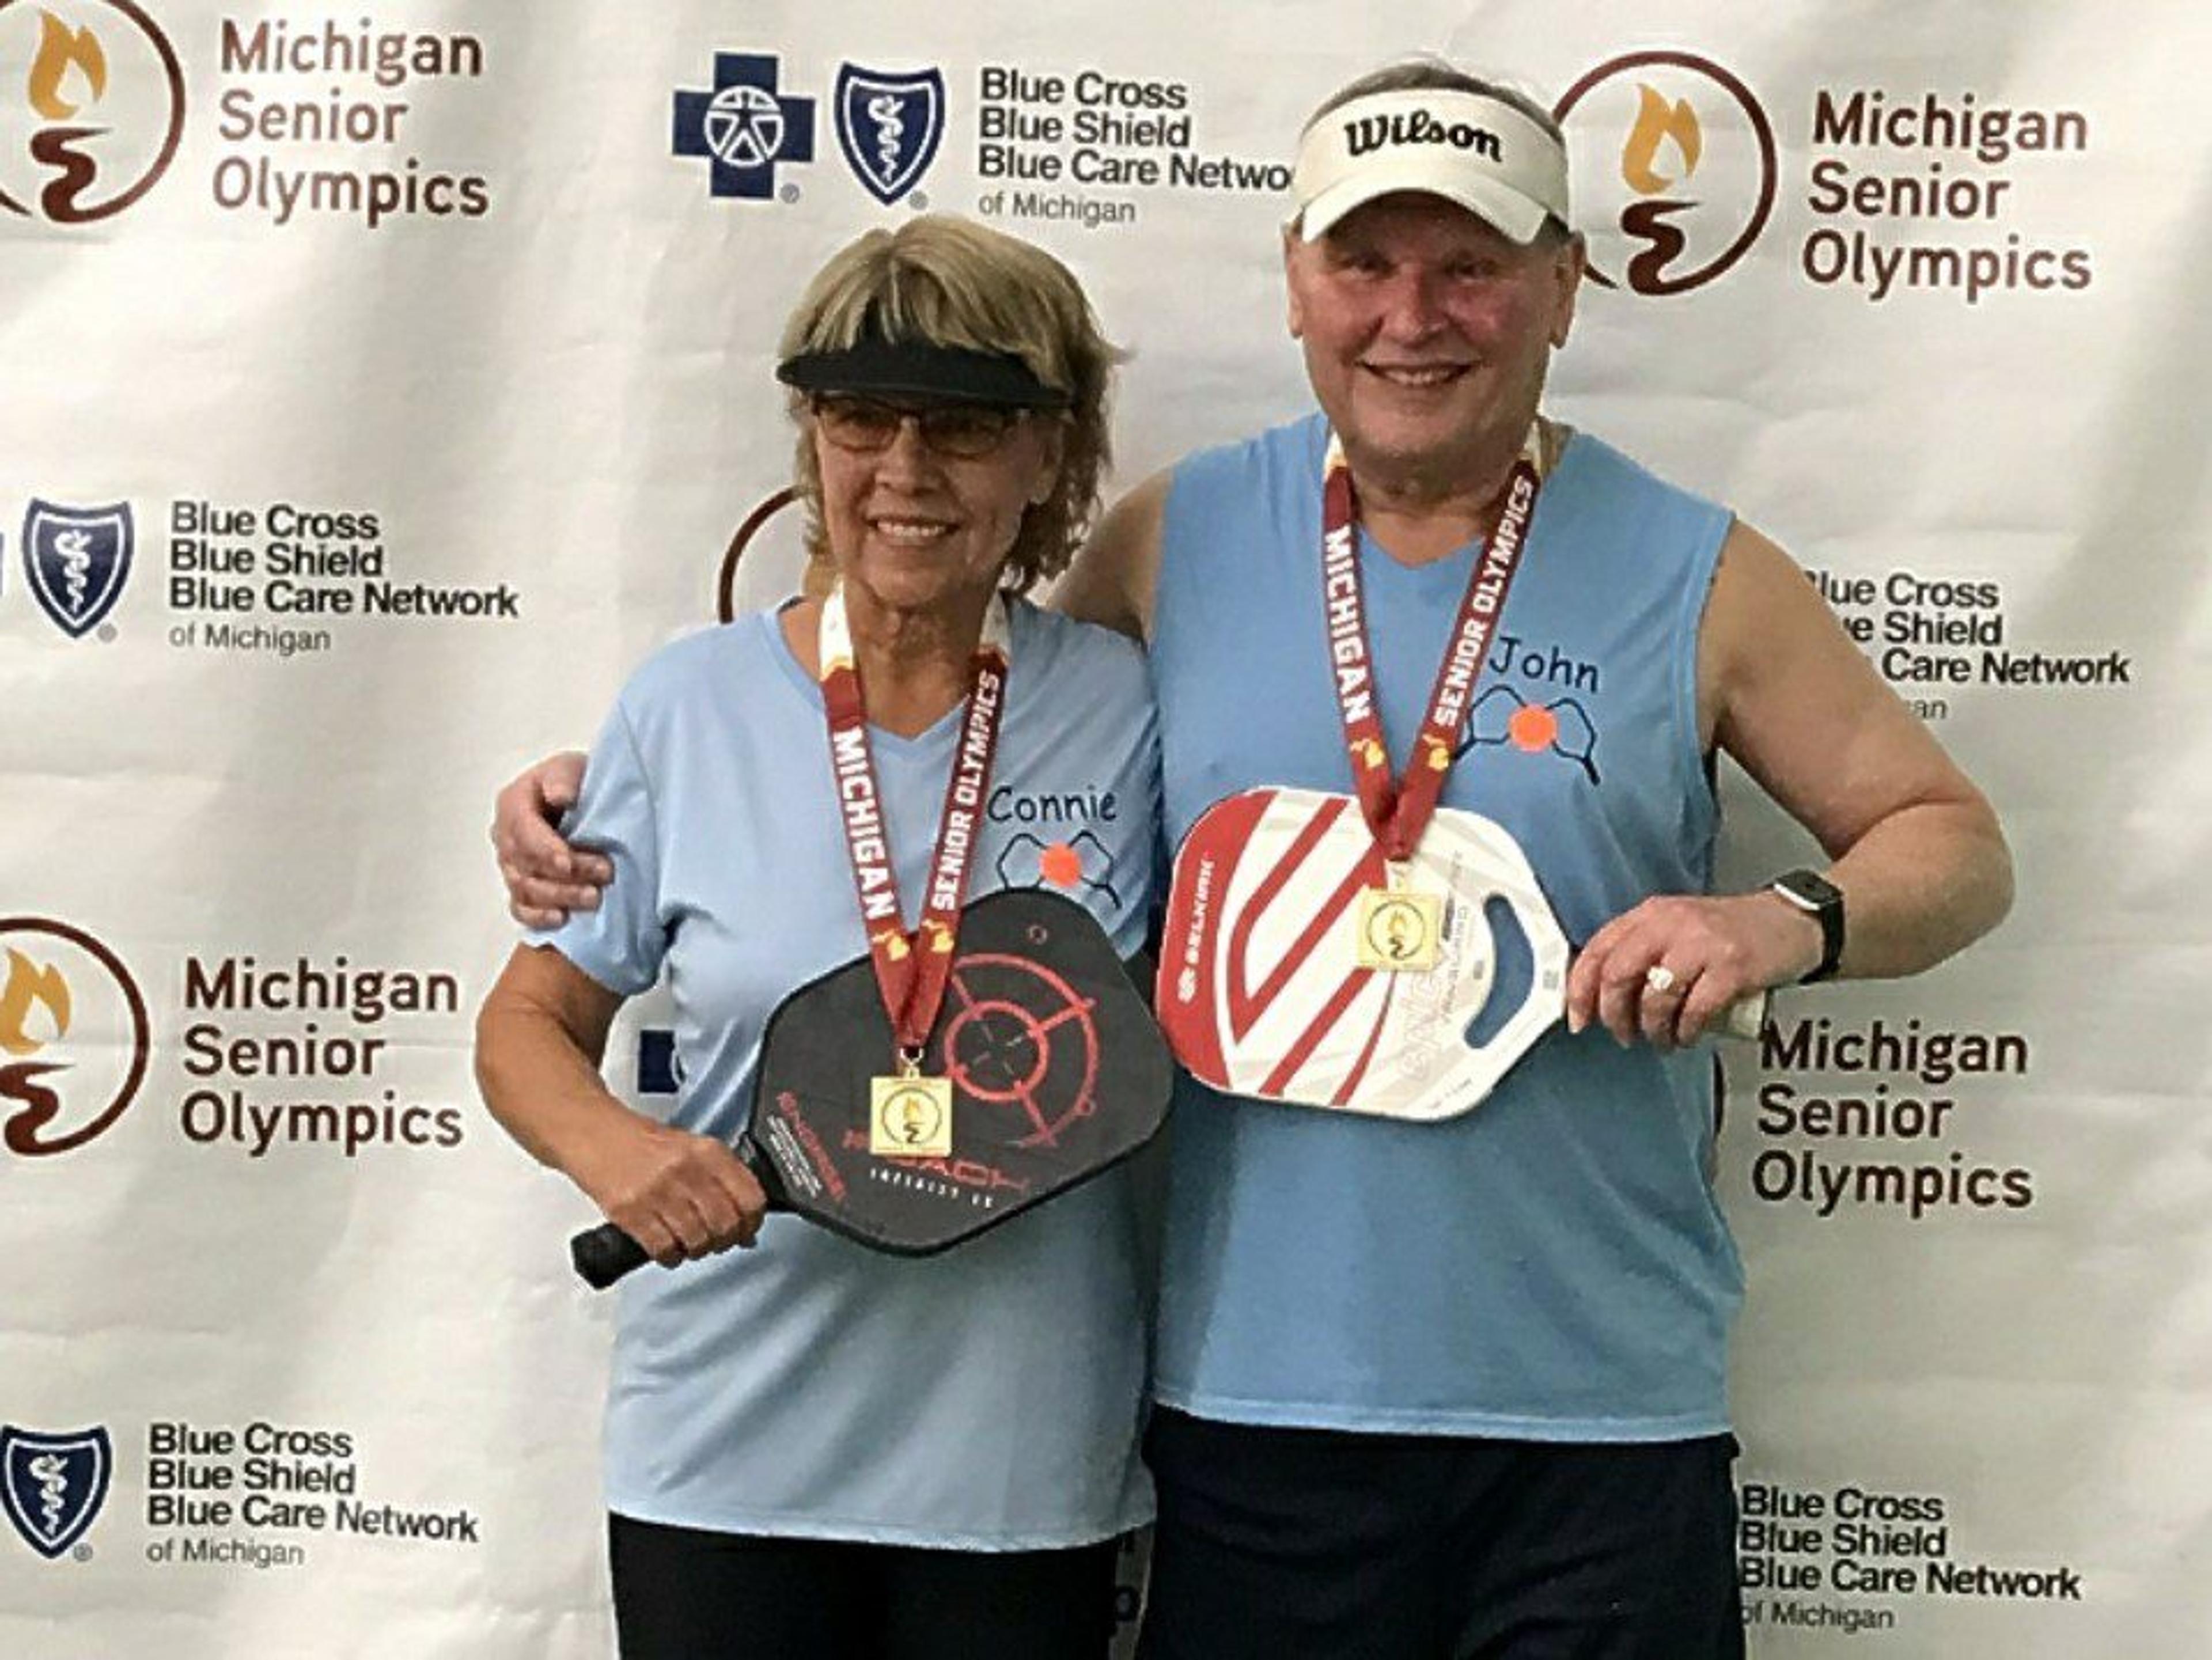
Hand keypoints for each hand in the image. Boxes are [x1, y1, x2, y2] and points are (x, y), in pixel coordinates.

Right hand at [491, 751, 608, 926]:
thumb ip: (563, 778)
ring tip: (593, 898)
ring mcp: (510, 865)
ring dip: (559, 898)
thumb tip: (561, 795)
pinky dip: (538, 917)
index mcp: (513, 804)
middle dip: (564, 877)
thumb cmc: (575, 782)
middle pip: (526, 866)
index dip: (545, 851)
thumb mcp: (571, 768)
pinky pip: (521, 909)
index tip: (569, 862)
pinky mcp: (521, 887)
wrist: (584, 798)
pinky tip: (561, 919)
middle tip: (602, 876)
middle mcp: (506, 836)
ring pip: (525, 890)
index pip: (523, 833)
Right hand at [571, 1117, 767, 1268]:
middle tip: (716, 1240)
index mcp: (708, 1152)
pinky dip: (671, 1256)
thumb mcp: (692, 1150)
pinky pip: (665, 1249)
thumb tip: (746, 1228)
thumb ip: (722, 1183)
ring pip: (698, 1241)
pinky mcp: (631, 1213)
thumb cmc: (643, 1144)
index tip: (746, 1230)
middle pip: (726, 1225)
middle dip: (725, 1241)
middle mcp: (686, 1171)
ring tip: (689, 1242)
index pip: (750, 1198)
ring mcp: (658, 1192)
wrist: (596, 1135)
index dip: (752, 1222)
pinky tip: (667, 1247)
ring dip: (697, 1250)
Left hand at [1565, 891, 1822, 1050]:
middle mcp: (1671, 923)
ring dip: (1652, 1029)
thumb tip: (1601, 996)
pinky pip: (1694, 1009)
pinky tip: (1687, 1035)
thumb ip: (1641, 952)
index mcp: (1651, 914)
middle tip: (1623, 1035)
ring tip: (1662, 1039)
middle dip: (1613, 1015)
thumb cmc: (1730, 933)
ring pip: (1654, 996)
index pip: (1597, 950)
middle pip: (1618, 974)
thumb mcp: (1677, 930)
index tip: (1578, 1019)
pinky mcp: (1732, 966)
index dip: (1580, 989)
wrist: (1792, 921)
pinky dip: (1685, 1031)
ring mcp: (1703, 943)